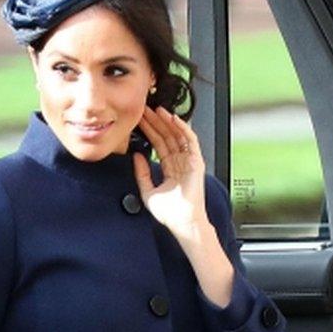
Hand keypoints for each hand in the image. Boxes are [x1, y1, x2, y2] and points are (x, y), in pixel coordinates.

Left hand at [134, 107, 207, 241]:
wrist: (182, 222)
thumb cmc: (170, 213)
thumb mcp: (147, 191)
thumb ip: (141, 173)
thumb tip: (136, 155)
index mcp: (170, 169)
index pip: (159, 145)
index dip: (149, 132)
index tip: (139, 121)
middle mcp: (180, 163)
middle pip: (167, 137)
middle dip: (156, 123)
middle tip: (145, 110)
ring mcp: (189, 161)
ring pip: (178, 136)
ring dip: (168, 122)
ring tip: (157, 110)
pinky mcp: (196, 161)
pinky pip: (191, 140)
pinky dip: (183, 128)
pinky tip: (173, 119)